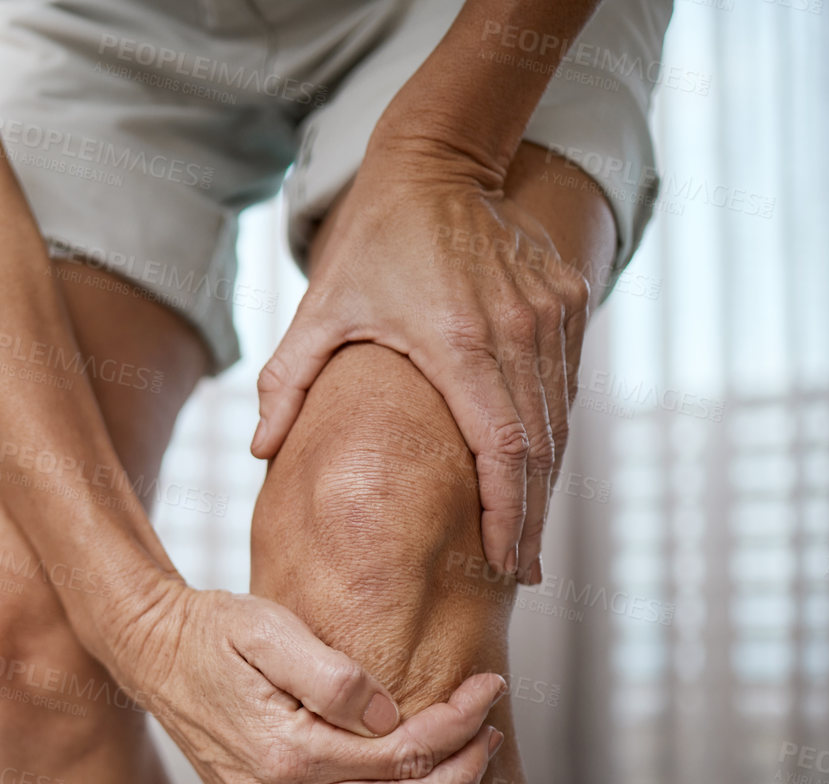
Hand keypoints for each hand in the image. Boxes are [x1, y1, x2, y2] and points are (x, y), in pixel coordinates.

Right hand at [107, 579, 507, 783]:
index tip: (489, 692)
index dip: (454, 725)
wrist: (154, 656)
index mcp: (285, 749)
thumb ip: (333, 676)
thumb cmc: (217, 633)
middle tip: (493, 741)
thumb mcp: (271, 629)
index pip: (398, 752)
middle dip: (459, 778)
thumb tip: (389, 716)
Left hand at [252, 133, 593, 584]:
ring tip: (526, 537)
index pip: (503, 451)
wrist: (439, 164)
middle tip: (523, 574)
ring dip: (545, 481)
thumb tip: (259, 452)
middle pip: (541, 450)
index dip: (512, 515)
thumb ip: (287, 383)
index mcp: (461, 345)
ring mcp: (551, 317)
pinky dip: (552, 432)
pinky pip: (567, 385)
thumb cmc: (375, 244)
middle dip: (533, 519)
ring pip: (561, 420)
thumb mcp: (320, 311)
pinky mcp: (569, 302)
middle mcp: (519, 333)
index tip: (509, 565)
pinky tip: (533, 472)